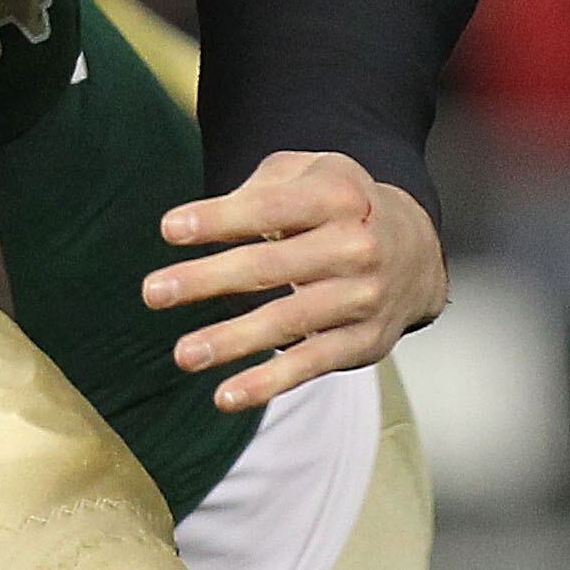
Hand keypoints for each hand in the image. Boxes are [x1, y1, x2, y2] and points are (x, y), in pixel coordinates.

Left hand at [144, 151, 443, 411]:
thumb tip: (208, 220)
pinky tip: (226, 395)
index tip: (169, 230)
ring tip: (184, 354)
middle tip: (153, 292)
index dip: (220, 219)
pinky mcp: (364, 341)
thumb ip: (263, 186)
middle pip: (271, 265)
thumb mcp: (311, 173)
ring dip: (232, 339)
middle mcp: (356, 246)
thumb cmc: (340, 206)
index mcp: (337, 197)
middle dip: (208, 280)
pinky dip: (269, 382)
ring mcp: (362, 297)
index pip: (271, 208)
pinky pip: (311, 364)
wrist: (416, 250)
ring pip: (288, 320)